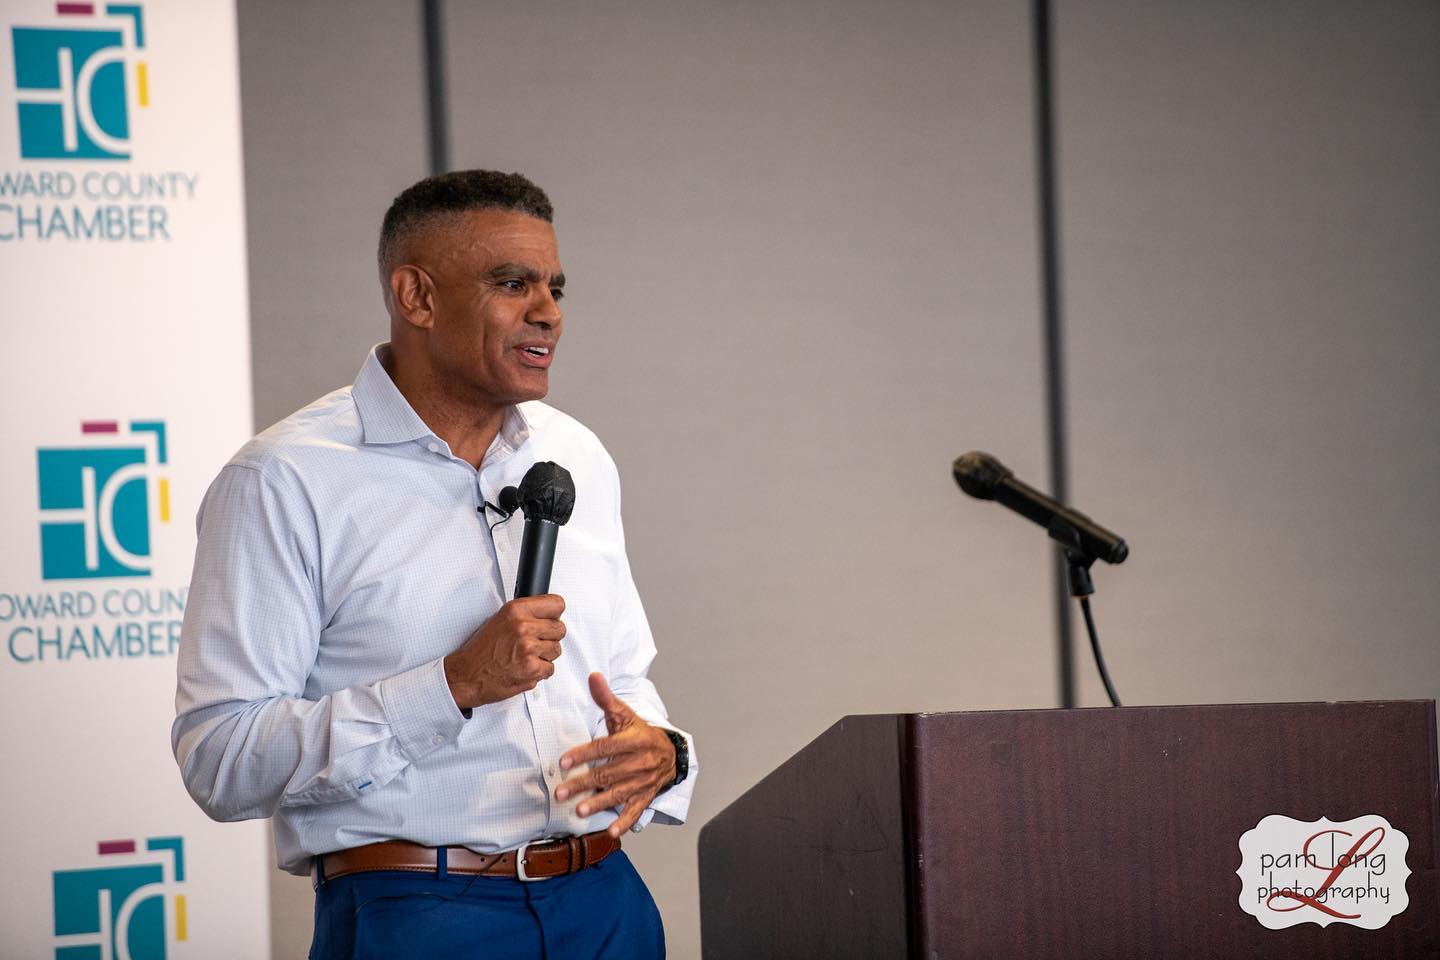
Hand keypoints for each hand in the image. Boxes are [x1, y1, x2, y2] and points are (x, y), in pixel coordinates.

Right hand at [443, 595, 565, 708]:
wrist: (467, 675)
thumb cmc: (480, 650)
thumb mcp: (499, 620)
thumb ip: (524, 614)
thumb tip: (547, 614)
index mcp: (516, 610)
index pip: (557, 604)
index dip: (555, 613)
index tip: (551, 618)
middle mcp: (523, 627)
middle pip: (560, 628)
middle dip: (550, 636)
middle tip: (535, 641)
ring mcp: (529, 649)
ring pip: (557, 649)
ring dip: (545, 655)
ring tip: (526, 656)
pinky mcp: (532, 670)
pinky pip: (550, 668)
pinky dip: (540, 671)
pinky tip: (525, 667)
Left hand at [554, 673, 676, 836]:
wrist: (672, 752)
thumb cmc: (640, 732)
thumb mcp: (625, 714)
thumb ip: (606, 698)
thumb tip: (593, 676)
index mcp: (635, 740)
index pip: (605, 747)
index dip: (584, 754)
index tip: (563, 762)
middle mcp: (641, 761)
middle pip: (608, 773)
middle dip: (583, 783)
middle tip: (561, 792)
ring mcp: (644, 781)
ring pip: (620, 793)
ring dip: (599, 803)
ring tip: (579, 811)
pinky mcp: (646, 796)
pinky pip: (636, 810)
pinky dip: (625, 821)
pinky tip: (612, 831)